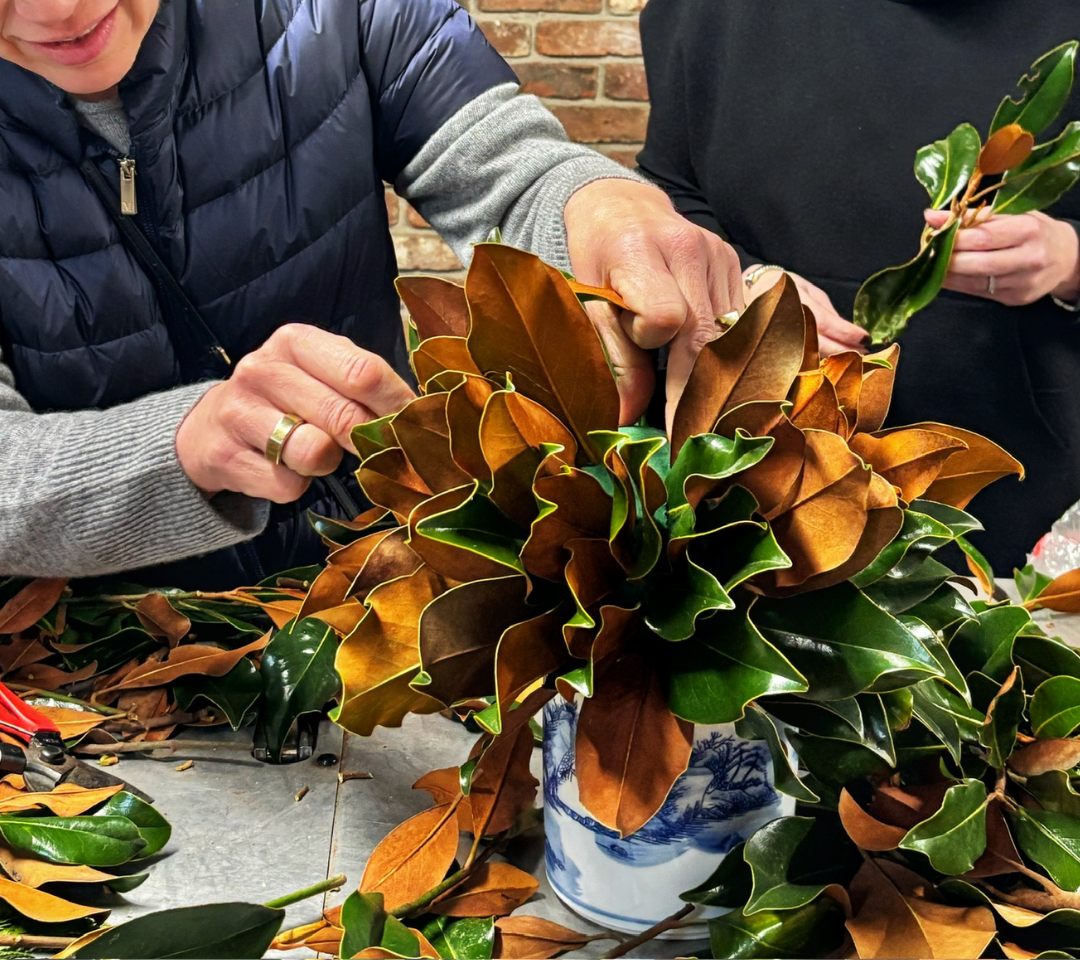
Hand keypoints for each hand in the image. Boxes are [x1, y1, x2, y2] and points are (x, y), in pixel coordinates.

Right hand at [176, 324, 414, 501]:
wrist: (209, 429)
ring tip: (317, 454)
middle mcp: (263, 369)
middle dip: (371, 442)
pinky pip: (286, 485)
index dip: (398, 405)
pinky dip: (295, 487)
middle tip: (382, 454)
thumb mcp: (320, 376)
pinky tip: (284, 470)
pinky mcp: (224, 455)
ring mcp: (238, 412)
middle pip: (344, 415)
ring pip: (314, 453)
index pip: (363, 372)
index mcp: (296, 341)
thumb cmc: (286, 401)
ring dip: (328, 464)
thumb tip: (423, 416)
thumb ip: (364, 386)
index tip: (417, 427)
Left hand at [564, 179, 743, 426]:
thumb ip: (613, 357)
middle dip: (698, 389)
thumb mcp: (589, 304)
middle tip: (689, 434)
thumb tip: (629, 418)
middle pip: (706, 333)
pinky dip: (729, 353)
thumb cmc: (595, 261)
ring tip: (706, 411)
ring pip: (730, 332)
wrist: (620, 208)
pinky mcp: (736, 264)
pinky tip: (718, 375)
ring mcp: (719, 254)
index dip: (651, 342)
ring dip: (717, 372)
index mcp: (638, 250)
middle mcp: (687, 247)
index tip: (640, 351)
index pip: (665, 317)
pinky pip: (740, 322)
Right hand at [744, 266, 867, 355]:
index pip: (825, 322)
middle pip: (819, 342)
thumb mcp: (807, 290)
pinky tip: (830, 361)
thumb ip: (826, 310)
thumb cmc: (781, 287)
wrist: (747, 291)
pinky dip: (817, 359)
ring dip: (832, 357)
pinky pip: (798, 356)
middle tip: (866, 353)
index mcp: (796, 301)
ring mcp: (778, 336)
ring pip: (809, 353)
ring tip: (853, 359)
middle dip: (843, 349)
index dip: (846, 332)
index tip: (865, 337)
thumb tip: (848, 329)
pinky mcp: (773, 347)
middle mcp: (786, 320)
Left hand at [924, 208, 1079, 305]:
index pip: (984, 237)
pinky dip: (958, 285)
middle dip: (948, 259)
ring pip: (975, 282)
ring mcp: (1022, 283)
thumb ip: (974, 217)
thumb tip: (932, 216)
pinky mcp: (1014, 299)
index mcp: (1028, 231)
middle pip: (977, 264)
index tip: (934, 233)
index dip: (955, 238)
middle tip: (928, 251)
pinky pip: (978, 293)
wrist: (1066, 258)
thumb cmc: (1034, 232)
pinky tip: (945, 277)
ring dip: (948, 274)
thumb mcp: (1013, 216)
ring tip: (931, 264)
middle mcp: (1028, 258)